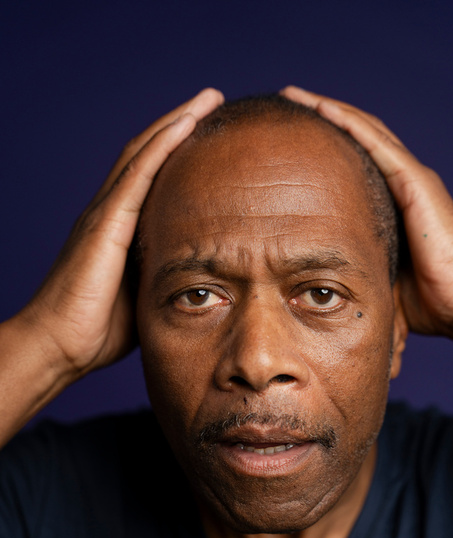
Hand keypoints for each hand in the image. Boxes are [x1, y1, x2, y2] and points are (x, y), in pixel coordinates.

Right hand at [19, 88, 223, 377]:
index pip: (153, 176)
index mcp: (121, 227)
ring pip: (144, 152)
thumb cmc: (98, 329)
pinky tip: (187, 123)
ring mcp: (106, 213)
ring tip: (209, 99)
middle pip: (149, 153)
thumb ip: (165, 277)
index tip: (213, 135)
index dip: (179, 151)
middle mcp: (111, 210)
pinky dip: (163, 145)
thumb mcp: (144, 295)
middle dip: (182, 124)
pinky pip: (138, 174)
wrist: (59, 345)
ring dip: (177, 121)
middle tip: (215, 102)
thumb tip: (202, 281)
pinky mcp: (105, 223)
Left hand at [280, 86, 452, 343]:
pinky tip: (324, 110)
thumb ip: (348, 268)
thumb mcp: (373, 276)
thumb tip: (308, 288)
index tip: (288, 136)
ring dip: (330, 110)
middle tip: (288, 102)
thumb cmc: (425, 299)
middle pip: (356, 137)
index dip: (323, 143)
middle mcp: (400, 183)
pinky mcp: (417, 184)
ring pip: (365, 132)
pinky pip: (379, 146)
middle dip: (322, 116)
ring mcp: (411, 180)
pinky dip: (351, 125)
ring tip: (296, 96)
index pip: (351, 160)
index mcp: (390, 202)